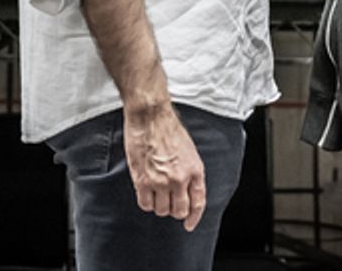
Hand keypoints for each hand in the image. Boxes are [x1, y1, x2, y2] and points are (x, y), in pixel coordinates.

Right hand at [123, 104, 206, 231]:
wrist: (151, 117)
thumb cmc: (169, 129)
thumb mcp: (189, 151)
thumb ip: (189, 172)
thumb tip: (186, 191)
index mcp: (195, 170)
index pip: (198, 202)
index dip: (194, 217)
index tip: (188, 224)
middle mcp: (180, 178)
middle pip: (179, 211)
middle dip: (174, 210)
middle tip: (168, 202)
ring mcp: (161, 181)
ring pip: (161, 210)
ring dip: (159, 205)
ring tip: (155, 191)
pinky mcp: (143, 180)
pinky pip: (145, 204)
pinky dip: (146, 201)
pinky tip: (145, 191)